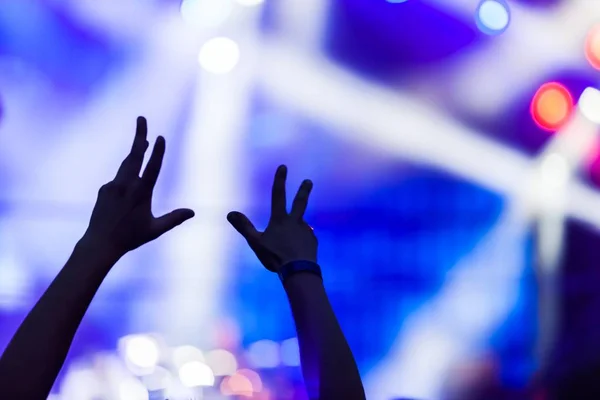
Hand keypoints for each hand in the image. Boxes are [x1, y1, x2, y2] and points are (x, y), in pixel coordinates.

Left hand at [82, 117, 194, 257]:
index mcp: (141, 193)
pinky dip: (126, 178)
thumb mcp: (155, 229)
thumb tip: (192, 212)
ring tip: (142, 140)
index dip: (157, 152)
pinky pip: (119, 179)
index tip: (160, 136)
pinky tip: (127, 191)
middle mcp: (125, 185)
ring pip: (126, 164)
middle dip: (139, 136)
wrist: (100, 243)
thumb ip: (174, 219)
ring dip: (135, 152)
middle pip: (134, 156)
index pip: (151, 168)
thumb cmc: (130, 237)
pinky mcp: (104, 189)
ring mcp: (113, 186)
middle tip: (142, 118)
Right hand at [227, 165, 316, 271]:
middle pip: (300, 203)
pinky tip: (297, 250)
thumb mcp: (256, 242)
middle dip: (303, 190)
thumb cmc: (275, 257)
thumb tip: (230, 213)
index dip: (280, 180)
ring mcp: (306, 231)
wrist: (299, 271)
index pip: (278, 195)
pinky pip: (305, 238)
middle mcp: (295, 222)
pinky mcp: (313, 241)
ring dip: (296, 227)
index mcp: (280, 220)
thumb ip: (244, 227)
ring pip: (300, 224)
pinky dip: (301, 240)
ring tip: (290, 241)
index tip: (283, 166)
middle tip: (308, 181)